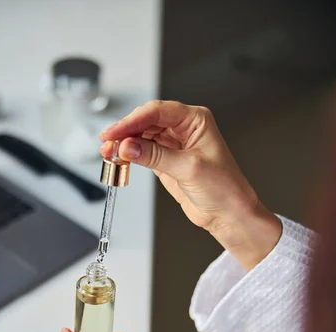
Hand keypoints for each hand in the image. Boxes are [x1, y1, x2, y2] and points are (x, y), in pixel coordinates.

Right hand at [100, 100, 280, 270]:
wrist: (228, 214)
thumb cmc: (224, 188)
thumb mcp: (188, 168)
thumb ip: (155, 156)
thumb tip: (127, 146)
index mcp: (195, 120)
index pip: (157, 112)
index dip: (132, 121)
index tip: (114, 133)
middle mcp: (184, 128)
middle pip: (146, 121)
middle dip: (125, 132)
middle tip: (107, 144)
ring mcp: (174, 145)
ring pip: (141, 137)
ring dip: (124, 144)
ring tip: (108, 154)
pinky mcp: (166, 161)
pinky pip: (143, 153)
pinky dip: (129, 156)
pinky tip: (118, 159)